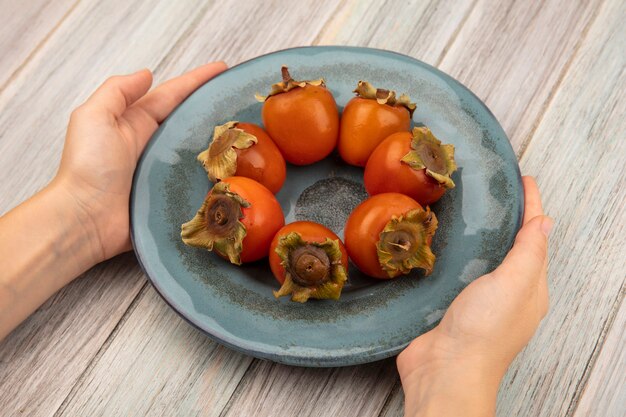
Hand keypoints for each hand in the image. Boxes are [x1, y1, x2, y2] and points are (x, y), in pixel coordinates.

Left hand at [54, 62, 226, 261]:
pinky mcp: (171, 194)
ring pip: (198, 149)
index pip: (172, 95)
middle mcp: (152, 144)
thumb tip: (146, 73)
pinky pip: (198, 179)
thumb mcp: (92, 117)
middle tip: (241, 98)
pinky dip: (215, 173)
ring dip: (220, 140)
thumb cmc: (87, 167)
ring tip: (247, 129)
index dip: (197, 81)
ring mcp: (163, 170)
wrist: (86, 218)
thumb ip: (117, 92)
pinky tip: (236, 168)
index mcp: (135, 122)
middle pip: (189, 120)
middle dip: (213, 107)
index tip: (223, 70)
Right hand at [397, 176, 552, 416]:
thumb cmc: (483, 329)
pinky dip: (457, 254)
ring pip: (485, 259)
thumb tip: (546, 222)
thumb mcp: (514, 284)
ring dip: (482, 235)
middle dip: (510, 218)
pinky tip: (444, 246)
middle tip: (497, 191)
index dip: (532, 206)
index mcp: (529, 288)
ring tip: (471, 210)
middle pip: (513, 247)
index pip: (535, 237)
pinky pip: (459, 273)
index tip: (524, 179)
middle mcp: (507, 293)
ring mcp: (478, 301)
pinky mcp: (451, 305)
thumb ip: (529, 253)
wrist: (444, 369)